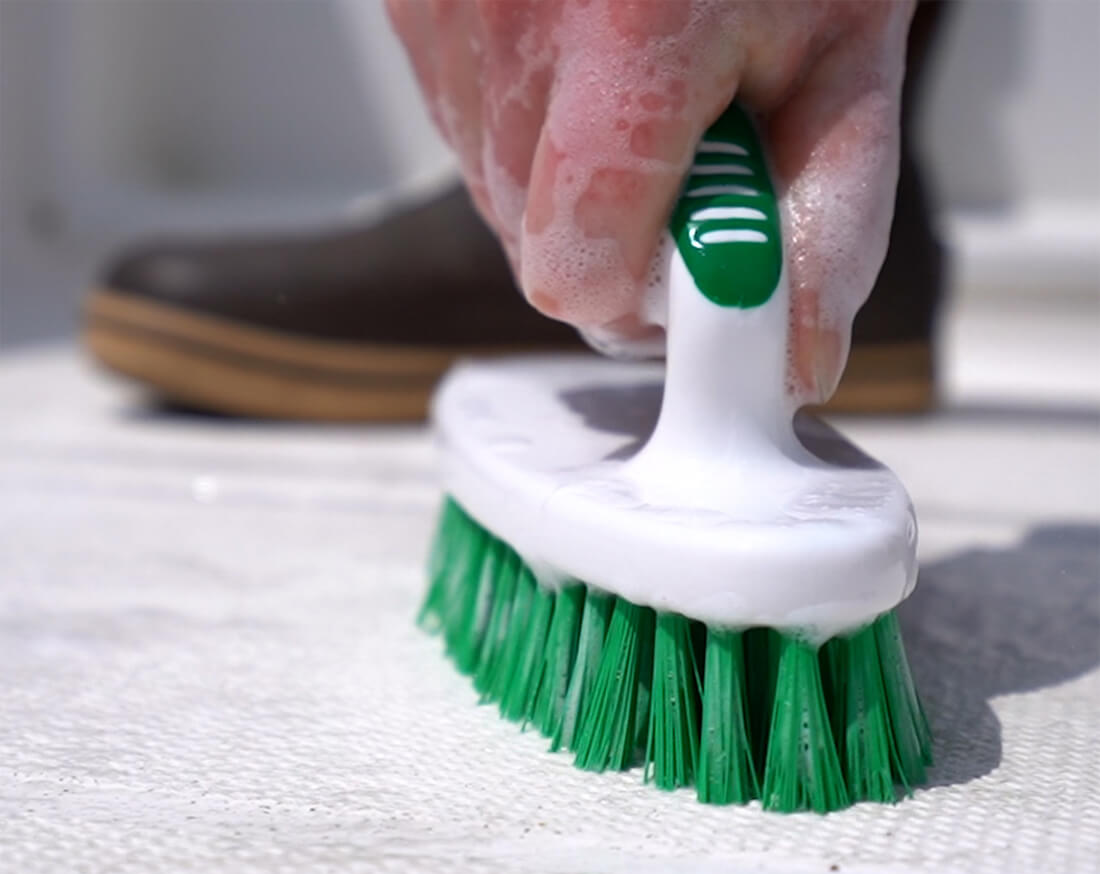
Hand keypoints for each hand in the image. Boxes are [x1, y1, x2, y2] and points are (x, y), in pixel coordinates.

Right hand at [386, 0, 915, 401]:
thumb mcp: (848, 46)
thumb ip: (830, 215)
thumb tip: (795, 360)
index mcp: (627, 32)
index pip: (577, 272)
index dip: (640, 295)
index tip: (699, 260)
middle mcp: (507, 24)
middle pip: (536, 254)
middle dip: (619, 243)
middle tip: (687, 158)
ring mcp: (443, 15)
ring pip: (497, 202)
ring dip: (573, 189)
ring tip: (637, 91)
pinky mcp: (413, 7)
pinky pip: (468, 137)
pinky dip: (530, 133)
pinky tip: (581, 57)